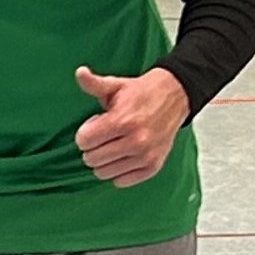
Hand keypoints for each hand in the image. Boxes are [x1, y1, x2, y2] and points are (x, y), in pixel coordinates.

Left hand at [73, 65, 190, 186]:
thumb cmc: (140, 93)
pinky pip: (122, 181)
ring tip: (114, 144)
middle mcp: (136, 141)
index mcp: (122, 121)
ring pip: (104, 173)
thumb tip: (80, 72)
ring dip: (103, 161)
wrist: (175, 97)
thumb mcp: (115, 85)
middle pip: (91, 159)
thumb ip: (93, 83)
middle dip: (92, 147)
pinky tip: (123, 156)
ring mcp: (146, 156)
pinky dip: (118, 171)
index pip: (84, 142)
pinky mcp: (153, 166)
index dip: (85, 133)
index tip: (95, 124)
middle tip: (105, 135)